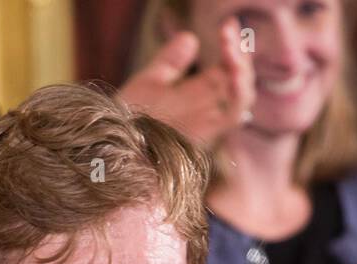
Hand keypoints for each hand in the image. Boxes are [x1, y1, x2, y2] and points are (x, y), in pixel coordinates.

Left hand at [118, 19, 253, 147]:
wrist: (113, 146)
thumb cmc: (126, 120)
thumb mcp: (148, 82)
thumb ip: (170, 61)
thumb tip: (191, 36)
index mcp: (196, 94)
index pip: (226, 67)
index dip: (232, 46)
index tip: (228, 24)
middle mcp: (205, 108)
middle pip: (238, 79)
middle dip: (239, 53)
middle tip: (227, 31)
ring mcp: (206, 122)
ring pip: (242, 96)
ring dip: (243, 70)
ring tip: (231, 49)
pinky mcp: (204, 135)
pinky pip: (233, 117)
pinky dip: (240, 94)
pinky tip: (234, 74)